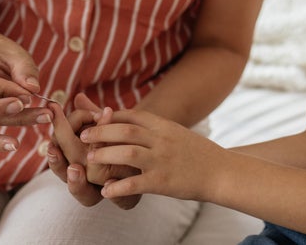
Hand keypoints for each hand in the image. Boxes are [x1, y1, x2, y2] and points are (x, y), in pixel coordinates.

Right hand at [48, 94, 141, 209]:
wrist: (152, 149)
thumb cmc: (122, 135)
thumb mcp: (106, 126)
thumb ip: (92, 115)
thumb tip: (79, 96)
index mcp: (79, 164)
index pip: (61, 164)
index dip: (54, 157)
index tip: (51, 145)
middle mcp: (90, 181)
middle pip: (69, 180)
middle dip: (60, 168)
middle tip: (56, 153)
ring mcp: (108, 191)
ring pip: (86, 195)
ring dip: (78, 183)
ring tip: (76, 169)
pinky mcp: (129, 196)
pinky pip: (118, 200)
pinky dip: (114, 194)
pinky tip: (110, 184)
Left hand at [81, 109, 222, 201]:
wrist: (222, 171)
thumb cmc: (199, 154)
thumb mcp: (178, 134)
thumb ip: (157, 129)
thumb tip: (134, 124)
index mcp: (165, 126)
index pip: (133, 115)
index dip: (111, 117)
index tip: (95, 119)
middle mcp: (163, 140)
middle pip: (125, 131)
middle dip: (100, 132)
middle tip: (83, 136)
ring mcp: (163, 160)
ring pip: (127, 153)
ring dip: (104, 155)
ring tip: (90, 159)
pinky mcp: (163, 182)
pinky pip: (135, 183)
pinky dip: (117, 187)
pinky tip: (105, 190)